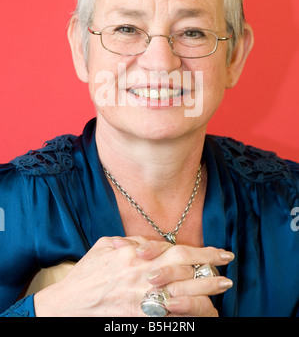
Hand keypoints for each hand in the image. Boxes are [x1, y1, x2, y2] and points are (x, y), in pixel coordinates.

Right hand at [34, 236, 233, 316]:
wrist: (66, 307)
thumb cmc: (86, 274)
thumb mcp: (105, 246)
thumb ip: (131, 242)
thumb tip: (153, 244)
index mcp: (135, 255)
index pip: (178, 251)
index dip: (203, 252)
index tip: (220, 252)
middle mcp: (142, 276)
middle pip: (185, 271)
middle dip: (210, 270)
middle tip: (227, 270)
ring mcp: (142, 300)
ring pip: (183, 294)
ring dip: (206, 291)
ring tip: (222, 288)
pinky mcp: (140, 320)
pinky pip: (171, 317)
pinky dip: (189, 313)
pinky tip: (203, 311)